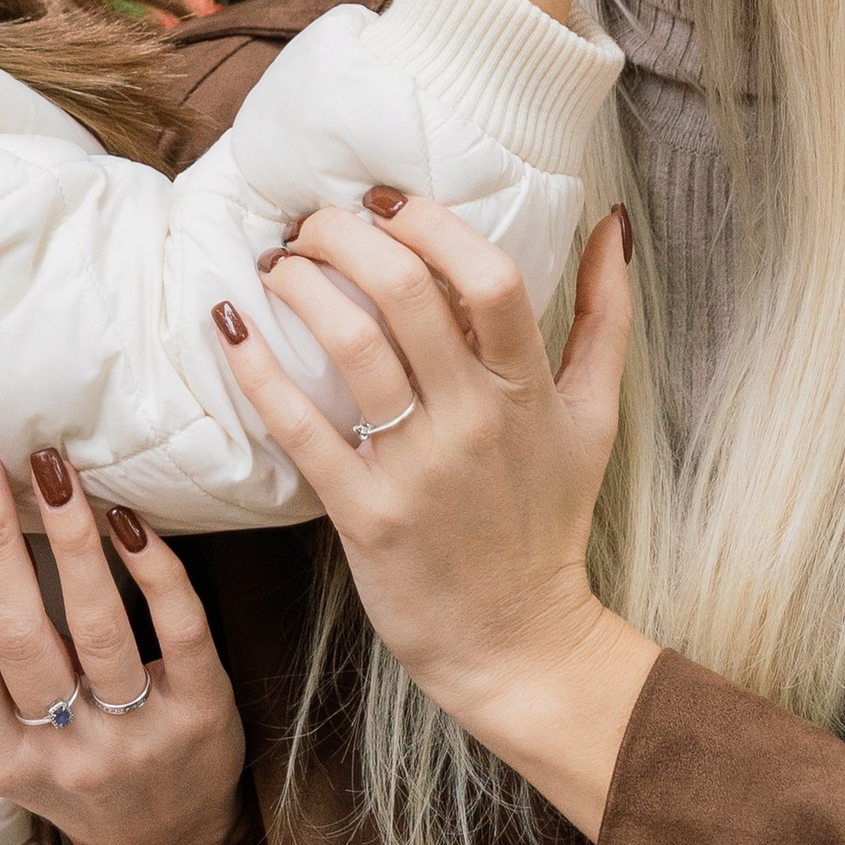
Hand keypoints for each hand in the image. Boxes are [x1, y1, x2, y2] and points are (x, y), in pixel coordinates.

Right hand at [0, 443, 246, 844]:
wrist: (170, 839)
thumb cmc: (76, 765)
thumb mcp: (11, 744)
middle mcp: (64, 754)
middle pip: (15, 630)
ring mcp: (136, 737)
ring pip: (95, 626)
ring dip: (70, 535)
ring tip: (51, 466)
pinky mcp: (203, 716)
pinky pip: (180, 631)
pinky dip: (155, 570)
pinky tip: (130, 518)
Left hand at [211, 197, 658, 836]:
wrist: (519, 642)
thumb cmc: (549, 521)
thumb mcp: (594, 418)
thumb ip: (607, 317)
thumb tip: (614, 222)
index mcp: (529, 390)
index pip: (490, 278)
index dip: (432, 223)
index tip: (387, 202)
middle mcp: (476, 420)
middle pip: (407, 293)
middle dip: (346, 237)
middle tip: (315, 223)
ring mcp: (420, 468)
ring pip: (352, 347)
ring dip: (301, 287)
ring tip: (277, 265)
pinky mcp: (367, 514)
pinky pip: (303, 428)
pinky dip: (259, 371)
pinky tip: (230, 327)